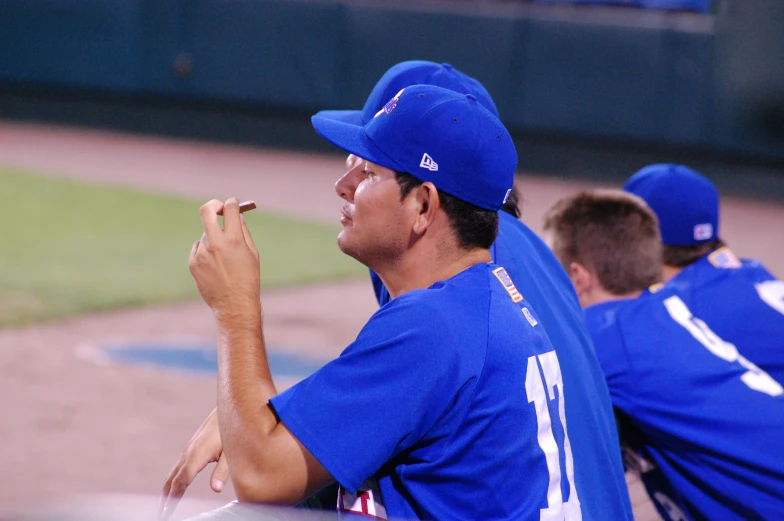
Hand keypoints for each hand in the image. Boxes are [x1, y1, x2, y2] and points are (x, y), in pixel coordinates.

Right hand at [160, 408, 228, 519]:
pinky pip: (177, 468)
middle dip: (166, 498)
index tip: (167, 512)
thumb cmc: (231, 430)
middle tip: (162, 514)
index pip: (181, 482)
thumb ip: (222, 471)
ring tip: (164, 506)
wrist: (227, 408)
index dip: (173, 498)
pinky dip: (171, 481)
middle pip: (172, 480)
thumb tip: (216, 489)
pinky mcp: (190, 448)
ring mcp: (188, 450)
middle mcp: (188, 453)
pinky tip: (173, 488)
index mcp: (196, 456)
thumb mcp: (230, 452)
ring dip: (167, 490)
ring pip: (172, 474)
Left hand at [189, 198, 259, 315]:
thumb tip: (237, 216)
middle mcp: (216, 243)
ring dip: (213, 239)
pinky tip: (215, 268)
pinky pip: (199, 249)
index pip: (230, 209)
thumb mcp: (252, 254)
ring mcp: (202, 253)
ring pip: (206, 235)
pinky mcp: (193, 262)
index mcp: (234, 240)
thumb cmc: (248, 279)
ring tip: (224, 260)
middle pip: (207, 211)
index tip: (232, 204)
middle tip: (218, 208)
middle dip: (213, 205)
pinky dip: (206, 252)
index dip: (232, 203)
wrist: (234, 304)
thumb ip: (243, 232)